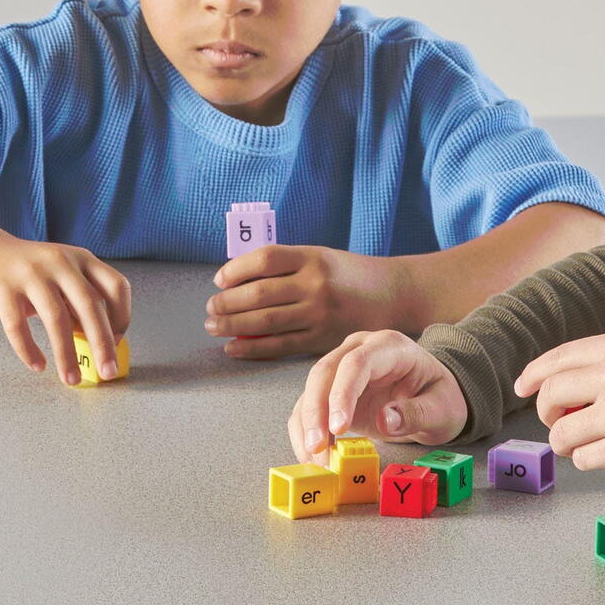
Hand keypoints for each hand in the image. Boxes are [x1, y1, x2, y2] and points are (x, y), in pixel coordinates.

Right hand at [0, 235, 131, 385]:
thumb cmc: (33, 273)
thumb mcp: (64, 275)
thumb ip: (82, 300)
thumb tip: (101, 341)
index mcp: (82, 259)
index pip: (116, 286)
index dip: (122, 316)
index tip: (118, 340)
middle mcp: (60, 262)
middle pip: (90, 305)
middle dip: (102, 343)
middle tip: (108, 371)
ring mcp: (30, 274)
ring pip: (56, 318)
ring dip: (66, 355)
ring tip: (71, 378)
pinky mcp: (3, 291)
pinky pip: (18, 327)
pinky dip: (29, 350)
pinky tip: (38, 366)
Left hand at [206, 244, 409, 358]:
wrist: (393, 294)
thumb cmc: (350, 274)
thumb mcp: (321, 256)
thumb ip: (286, 265)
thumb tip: (236, 280)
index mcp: (313, 257)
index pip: (264, 259)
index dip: (235, 270)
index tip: (219, 279)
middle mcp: (316, 284)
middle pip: (259, 294)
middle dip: (226, 303)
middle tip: (211, 309)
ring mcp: (320, 313)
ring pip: (265, 321)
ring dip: (233, 325)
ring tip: (215, 327)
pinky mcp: (323, 338)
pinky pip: (280, 345)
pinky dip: (253, 348)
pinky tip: (234, 347)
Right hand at [288, 330, 468, 462]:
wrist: (433, 398)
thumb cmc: (439, 398)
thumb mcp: (441, 408)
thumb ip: (417, 413)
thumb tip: (385, 420)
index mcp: (390, 346)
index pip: (357, 363)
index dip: (343, 394)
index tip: (339, 427)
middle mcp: (360, 350)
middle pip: (325, 372)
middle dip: (317, 412)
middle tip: (317, 449)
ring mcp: (342, 368)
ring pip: (311, 390)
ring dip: (307, 426)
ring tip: (315, 460)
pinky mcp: (332, 391)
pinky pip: (310, 408)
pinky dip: (305, 432)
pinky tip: (311, 456)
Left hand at [513, 332, 604, 477]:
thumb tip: (561, 390)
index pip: (553, 361)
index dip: (532, 377)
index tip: (523, 388)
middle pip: (548, 398)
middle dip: (549, 415)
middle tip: (563, 422)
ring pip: (561, 436)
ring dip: (570, 443)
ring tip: (596, 440)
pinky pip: (584, 460)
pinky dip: (591, 460)